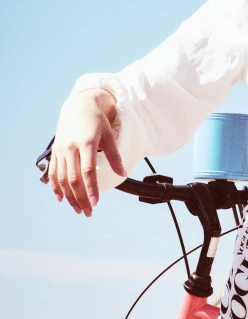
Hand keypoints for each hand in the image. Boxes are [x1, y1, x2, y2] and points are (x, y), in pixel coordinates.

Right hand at [49, 89, 125, 215]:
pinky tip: (62, 199)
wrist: (78, 106)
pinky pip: (53, 173)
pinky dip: (56, 187)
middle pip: (74, 179)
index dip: (91, 188)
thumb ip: (114, 155)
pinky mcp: (55, 152)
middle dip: (81, 198)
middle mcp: (71, 148)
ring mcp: (61, 151)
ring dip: (70, 197)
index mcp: (86, 143)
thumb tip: (123, 173)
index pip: (88, 171)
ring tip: (78, 209)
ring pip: (62, 179)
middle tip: (88, 212)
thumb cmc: (97, 121)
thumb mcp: (109, 135)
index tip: (95, 203)